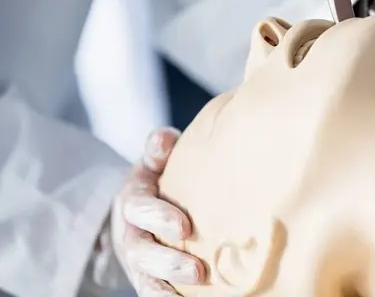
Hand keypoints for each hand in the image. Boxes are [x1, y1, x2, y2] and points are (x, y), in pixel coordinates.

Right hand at [112, 127, 204, 295]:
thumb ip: (158, 148)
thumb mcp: (155, 160)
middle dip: (167, 261)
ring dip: (167, 285)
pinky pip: (151, 290)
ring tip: (196, 287)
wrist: (143, 205)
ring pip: (144, 276)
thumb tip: (163, 139)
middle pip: (141, 250)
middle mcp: (130, 231)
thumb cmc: (159, 179)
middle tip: (197, 270)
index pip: (139, 207)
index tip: (184, 227)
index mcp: (133, 199)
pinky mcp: (146, 275)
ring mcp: (136, 257)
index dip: (159, 217)